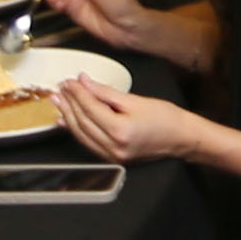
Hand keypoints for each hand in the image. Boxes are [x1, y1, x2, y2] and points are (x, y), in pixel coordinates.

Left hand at [51, 75, 199, 165]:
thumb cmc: (166, 119)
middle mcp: (113, 146)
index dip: (78, 92)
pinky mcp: (112, 159)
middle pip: (82, 122)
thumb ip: (106, 92)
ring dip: (67, 116)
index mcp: (120, 130)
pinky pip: (87, 143)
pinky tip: (66, 121)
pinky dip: (75, 130)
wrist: (182, 138)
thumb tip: (85, 82)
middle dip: (69, 103)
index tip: (70, 81)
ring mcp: (111, 156)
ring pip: (81, 134)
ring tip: (59, 101)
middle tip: (61, 88)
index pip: (90, 108)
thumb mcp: (136, 100)